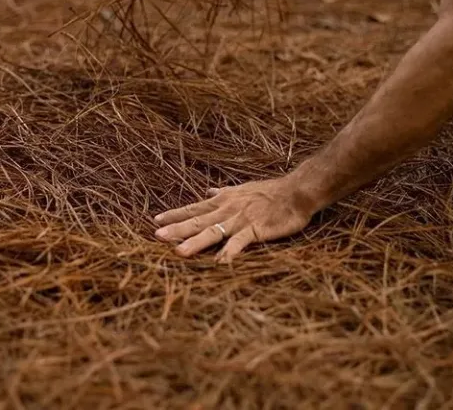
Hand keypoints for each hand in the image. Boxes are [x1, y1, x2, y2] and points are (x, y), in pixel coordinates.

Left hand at [153, 175, 317, 262]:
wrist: (296, 191)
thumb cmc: (270, 191)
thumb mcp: (242, 189)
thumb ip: (223, 193)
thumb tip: (208, 193)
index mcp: (223, 201)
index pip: (194, 208)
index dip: (175, 215)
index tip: (155, 220)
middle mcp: (228, 210)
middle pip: (198, 220)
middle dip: (177, 229)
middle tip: (156, 236)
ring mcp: (241, 220)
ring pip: (214, 232)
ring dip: (196, 242)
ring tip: (179, 252)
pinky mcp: (256, 229)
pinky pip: (240, 242)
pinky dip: (230, 252)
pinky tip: (219, 263)